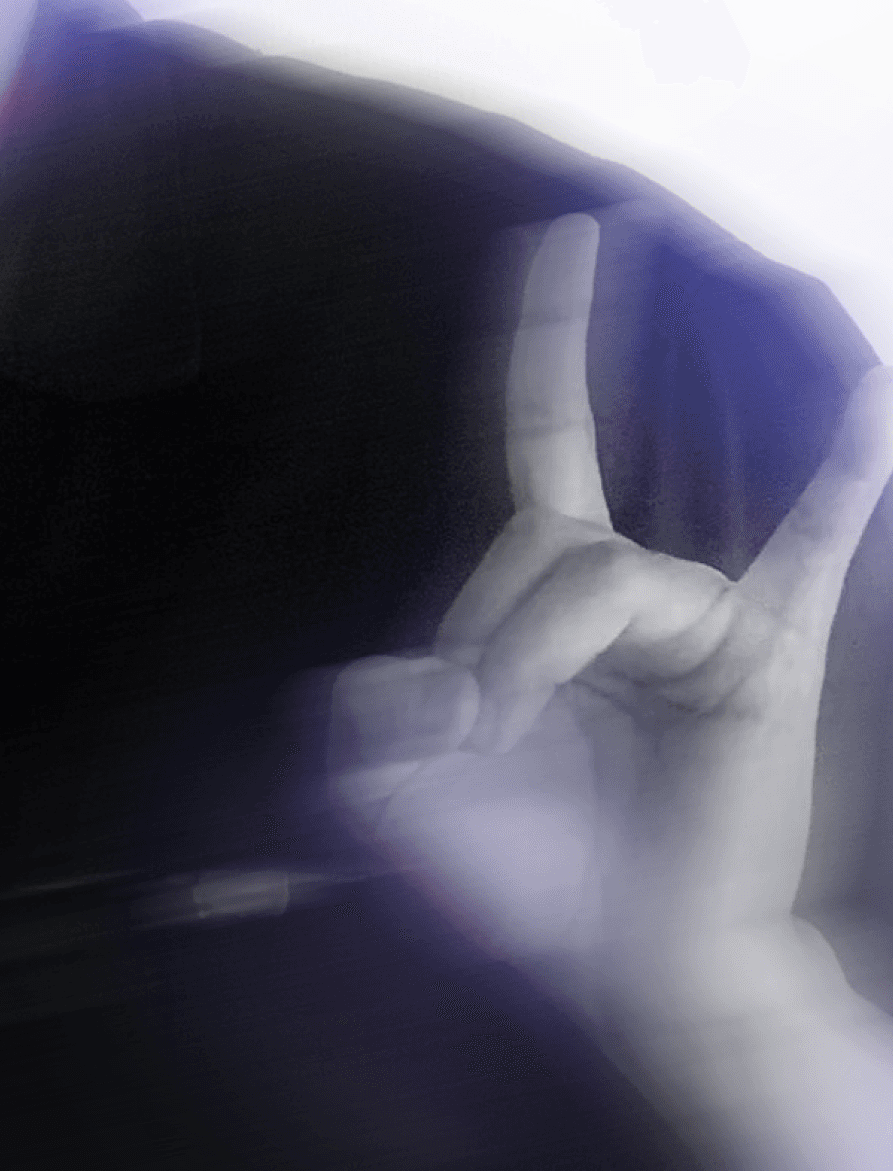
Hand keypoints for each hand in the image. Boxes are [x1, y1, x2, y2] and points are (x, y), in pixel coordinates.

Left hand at [324, 213, 892, 1033]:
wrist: (647, 968)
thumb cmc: (542, 875)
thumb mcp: (434, 783)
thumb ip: (386, 726)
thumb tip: (357, 702)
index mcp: (556, 577)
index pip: (539, 423)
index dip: (539, 327)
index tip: (555, 231)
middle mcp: (635, 572)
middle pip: (531, 530)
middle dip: (472, 624)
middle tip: (447, 726)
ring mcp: (706, 609)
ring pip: (590, 579)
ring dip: (519, 660)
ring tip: (492, 738)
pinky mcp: (762, 659)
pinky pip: (798, 546)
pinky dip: (830, 474)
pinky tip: (861, 408)